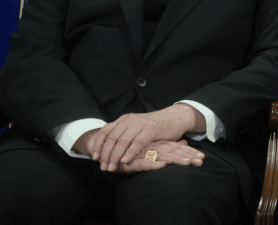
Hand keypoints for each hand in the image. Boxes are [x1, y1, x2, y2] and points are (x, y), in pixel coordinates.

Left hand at [89, 104, 204, 171]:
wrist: (175, 117)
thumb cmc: (156, 126)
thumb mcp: (137, 127)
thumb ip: (125, 134)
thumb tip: (111, 150)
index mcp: (124, 119)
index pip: (105, 131)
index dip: (98, 145)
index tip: (95, 158)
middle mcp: (129, 120)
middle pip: (112, 138)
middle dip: (106, 154)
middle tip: (104, 167)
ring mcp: (140, 124)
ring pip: (122, 141)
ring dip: (115, 156)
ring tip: (112, 167)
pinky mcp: (150, 129)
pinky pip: (136, 143)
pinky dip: (129, 153)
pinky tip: (125, 161)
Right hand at [115, 139, 205, 172]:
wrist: (108, 144)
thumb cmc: (133, 148)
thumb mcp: (154, 148)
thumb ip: (169, 145)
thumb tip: (184, 142)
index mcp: (159, 144)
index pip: (178, 148)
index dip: (190, 153)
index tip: (203, 158)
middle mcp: (153, 147)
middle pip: (174, 151)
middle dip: (188, 156)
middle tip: (201, 161)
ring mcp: (144, 152)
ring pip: (162, 156)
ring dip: (176, 159)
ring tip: (189, 163)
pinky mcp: (133, 160)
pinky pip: (144, 163)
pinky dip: (153, 164)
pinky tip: (162, 166)